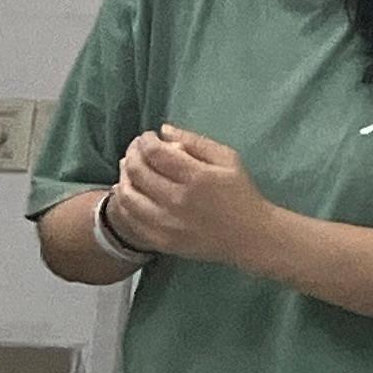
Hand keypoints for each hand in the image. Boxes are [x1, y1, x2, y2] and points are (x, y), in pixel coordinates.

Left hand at [111, 125, 281, 272]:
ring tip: (129, 168)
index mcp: (196, 177)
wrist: (249, 236)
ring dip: (123, 177)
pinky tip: (128, 193)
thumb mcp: (228, 158)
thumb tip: (164, 131)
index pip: (155, 153)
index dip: (145, 141)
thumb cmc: (241, 193)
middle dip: (132, 153)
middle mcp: (177, 201)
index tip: (147, 136)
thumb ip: (196, 142)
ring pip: (128, 197)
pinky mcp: (161, 241)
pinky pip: (130, 220)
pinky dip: (123, 204)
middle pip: (138, 172)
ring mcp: (166, 224)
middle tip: (136, 148)